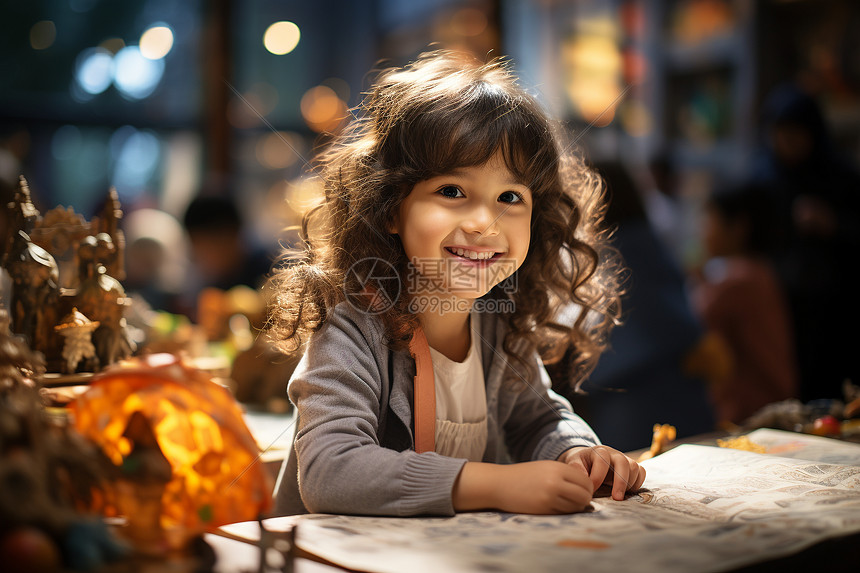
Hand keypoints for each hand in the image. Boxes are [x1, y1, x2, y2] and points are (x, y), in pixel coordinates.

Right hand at [452, 460, 592, 513]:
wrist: (499, 483)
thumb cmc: (523, 476)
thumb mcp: (545, 468)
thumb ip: (565, 475)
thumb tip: (587, 489)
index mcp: (557, 468)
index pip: (585, 481)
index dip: (587, 489)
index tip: (580, 492)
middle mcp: (555, 480)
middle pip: (584, 495)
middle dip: (584, 500)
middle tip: (576, 502)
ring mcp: (549, 495)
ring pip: (576, 507)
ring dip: (574, 508)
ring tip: (564, 504)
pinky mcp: (543, 508)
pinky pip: (563, 513)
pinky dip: (563, 513)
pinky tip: (553, 508)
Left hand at [559, 446, 645, 500]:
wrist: (588, 460)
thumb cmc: (581, 463)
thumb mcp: (573, 462)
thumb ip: (576, 468)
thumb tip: (584, 479)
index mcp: (598, 451)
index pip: (602, 459)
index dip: (598, 475)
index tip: (592, 489)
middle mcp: (613, 454)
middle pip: (623, 462)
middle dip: (620, 482)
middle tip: (616, 498)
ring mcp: (624, 459)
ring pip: (634, 467)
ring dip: (628, 484)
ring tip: (618, 496)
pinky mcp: (631, 467)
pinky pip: (641, 472)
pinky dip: (637, 483)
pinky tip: (626, 492)